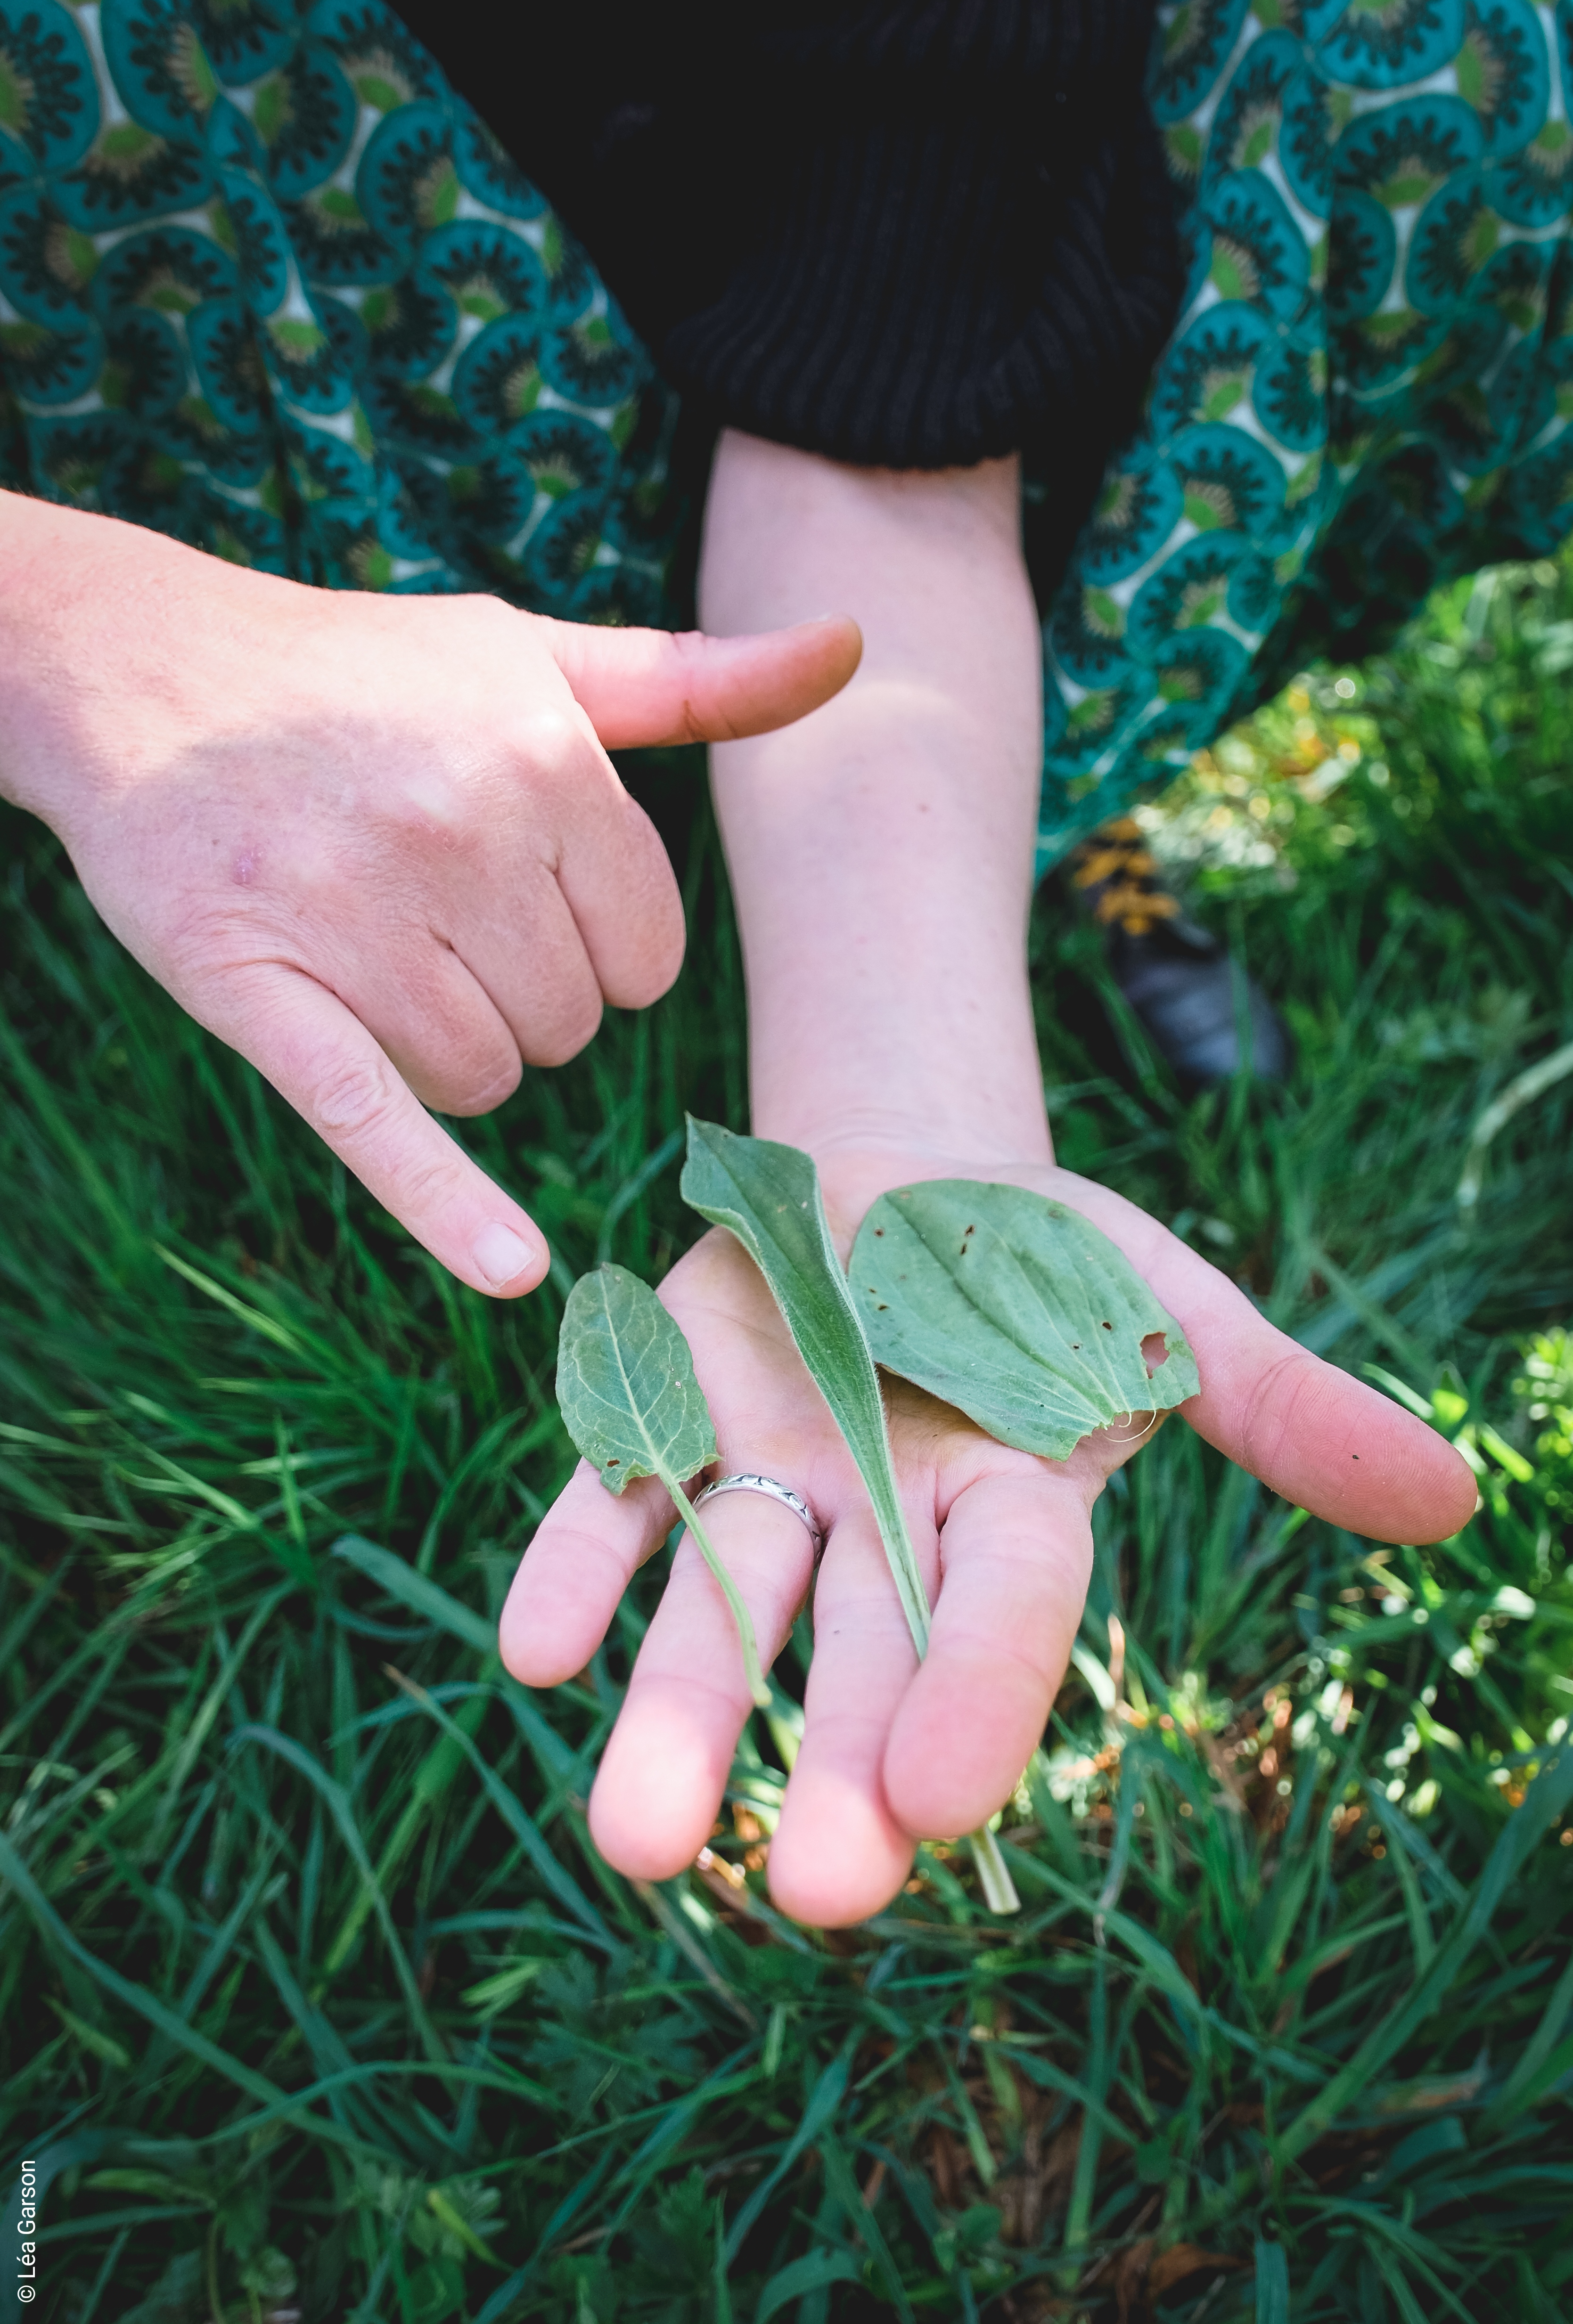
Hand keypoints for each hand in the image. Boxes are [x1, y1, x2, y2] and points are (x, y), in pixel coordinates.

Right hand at [0, 495, 859, 1293]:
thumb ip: (694, 681)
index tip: (529, 905)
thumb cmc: (363, 674)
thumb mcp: (532, 655)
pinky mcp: (258, 987)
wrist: (147, 670)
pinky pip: (379, 1120)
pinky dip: (448, 1208)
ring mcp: (354, 914)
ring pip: (483, 1078)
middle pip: (568, 1024)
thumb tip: (852, 647)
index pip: (647, 955)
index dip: (601, 954)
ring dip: (451, 1053)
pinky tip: (513, 1269)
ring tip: (376, 956)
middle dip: (522, 998)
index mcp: (545, 757)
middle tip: (432, 916)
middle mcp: (459, 831)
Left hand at [500, 1141, 1477, 1925]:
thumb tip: (1449, 1498)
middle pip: (859, 1657)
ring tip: (636, 1844)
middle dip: (834, 1767)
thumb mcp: (1167, 1307)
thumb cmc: (1046, 1259)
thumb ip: (1280, 1407)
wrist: (897, 1180)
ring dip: (674, 1720)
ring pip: (719, 1616)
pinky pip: (605, 1502)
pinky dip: (573, 1565)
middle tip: (809, 1897)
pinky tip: (534, 1647)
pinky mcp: (660, 1420)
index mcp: (1009, 1507)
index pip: (1002, 1616)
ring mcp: (764, 1480)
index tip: (938, 1813)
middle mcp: (881, 1529)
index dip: (976, 1699)